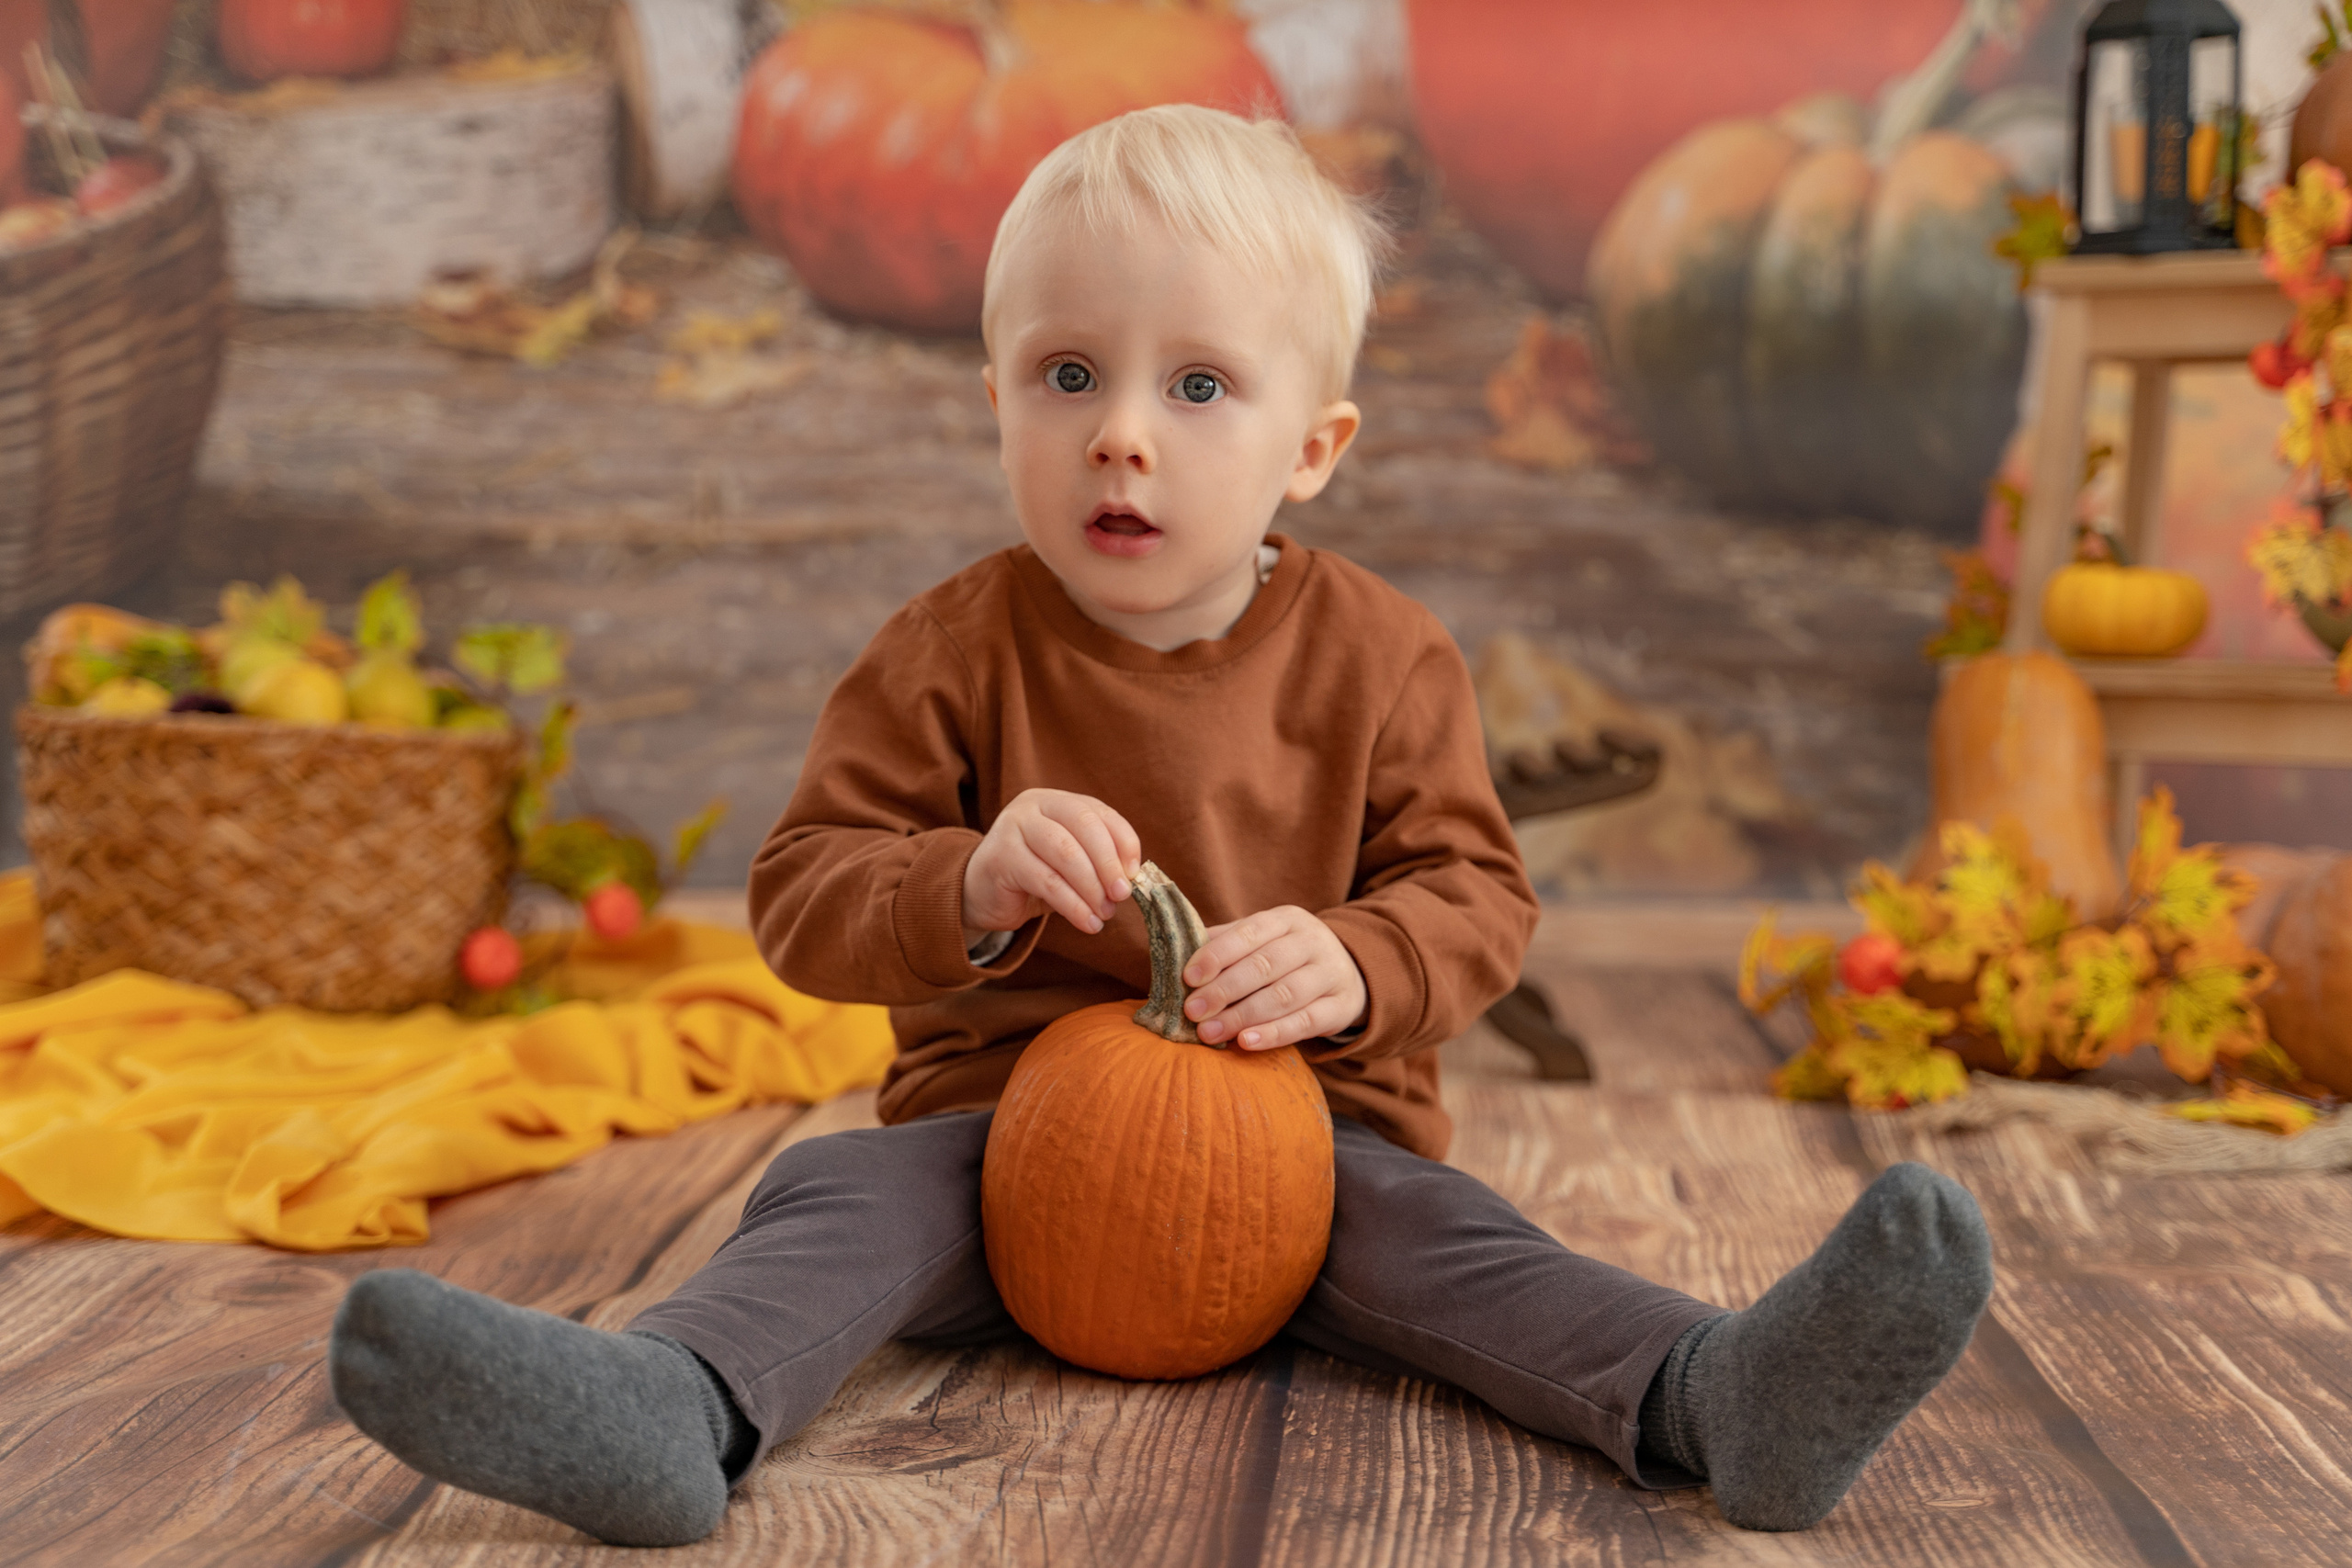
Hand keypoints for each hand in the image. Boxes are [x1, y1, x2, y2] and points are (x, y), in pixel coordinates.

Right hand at [962, 789, 1141, 942]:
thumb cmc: (1034, 877)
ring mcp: (1013, 827)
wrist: (982, 894)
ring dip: (1092, 888)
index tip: (1134, 874)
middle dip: (1109, 864)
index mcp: (1057, 801)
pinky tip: (1087, 922)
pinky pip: (1047, 882)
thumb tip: (1131, 880)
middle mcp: (1033, 806)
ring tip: (1104, 914)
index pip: (1100, 813)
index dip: (1123, 842)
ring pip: (1066, 854)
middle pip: (1084, 826)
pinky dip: (1073, 906)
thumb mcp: (1071, 864)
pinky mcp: (1000, 857)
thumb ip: (1098, 864)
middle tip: (1122, 895)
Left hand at [1181, 905, 1366, 1051]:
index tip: (1188, 977)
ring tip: (1210, 1032)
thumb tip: (1175, 956)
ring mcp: (1330, 973)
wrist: (1347, 973)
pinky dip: (1274, 1033)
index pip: (1249, 933)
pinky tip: (1246, 1042)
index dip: (1217, 955)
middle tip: (1192, 1011)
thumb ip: (1224, 945)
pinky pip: (1306, 1022)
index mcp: (1286, 919)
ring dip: (1242, 1016)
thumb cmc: (1287, 957)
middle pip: (1265, 965)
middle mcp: (1312, 941)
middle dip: (1224, 990)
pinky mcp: (1340, 1006)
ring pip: (1284, 995)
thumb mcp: (1262, 941)